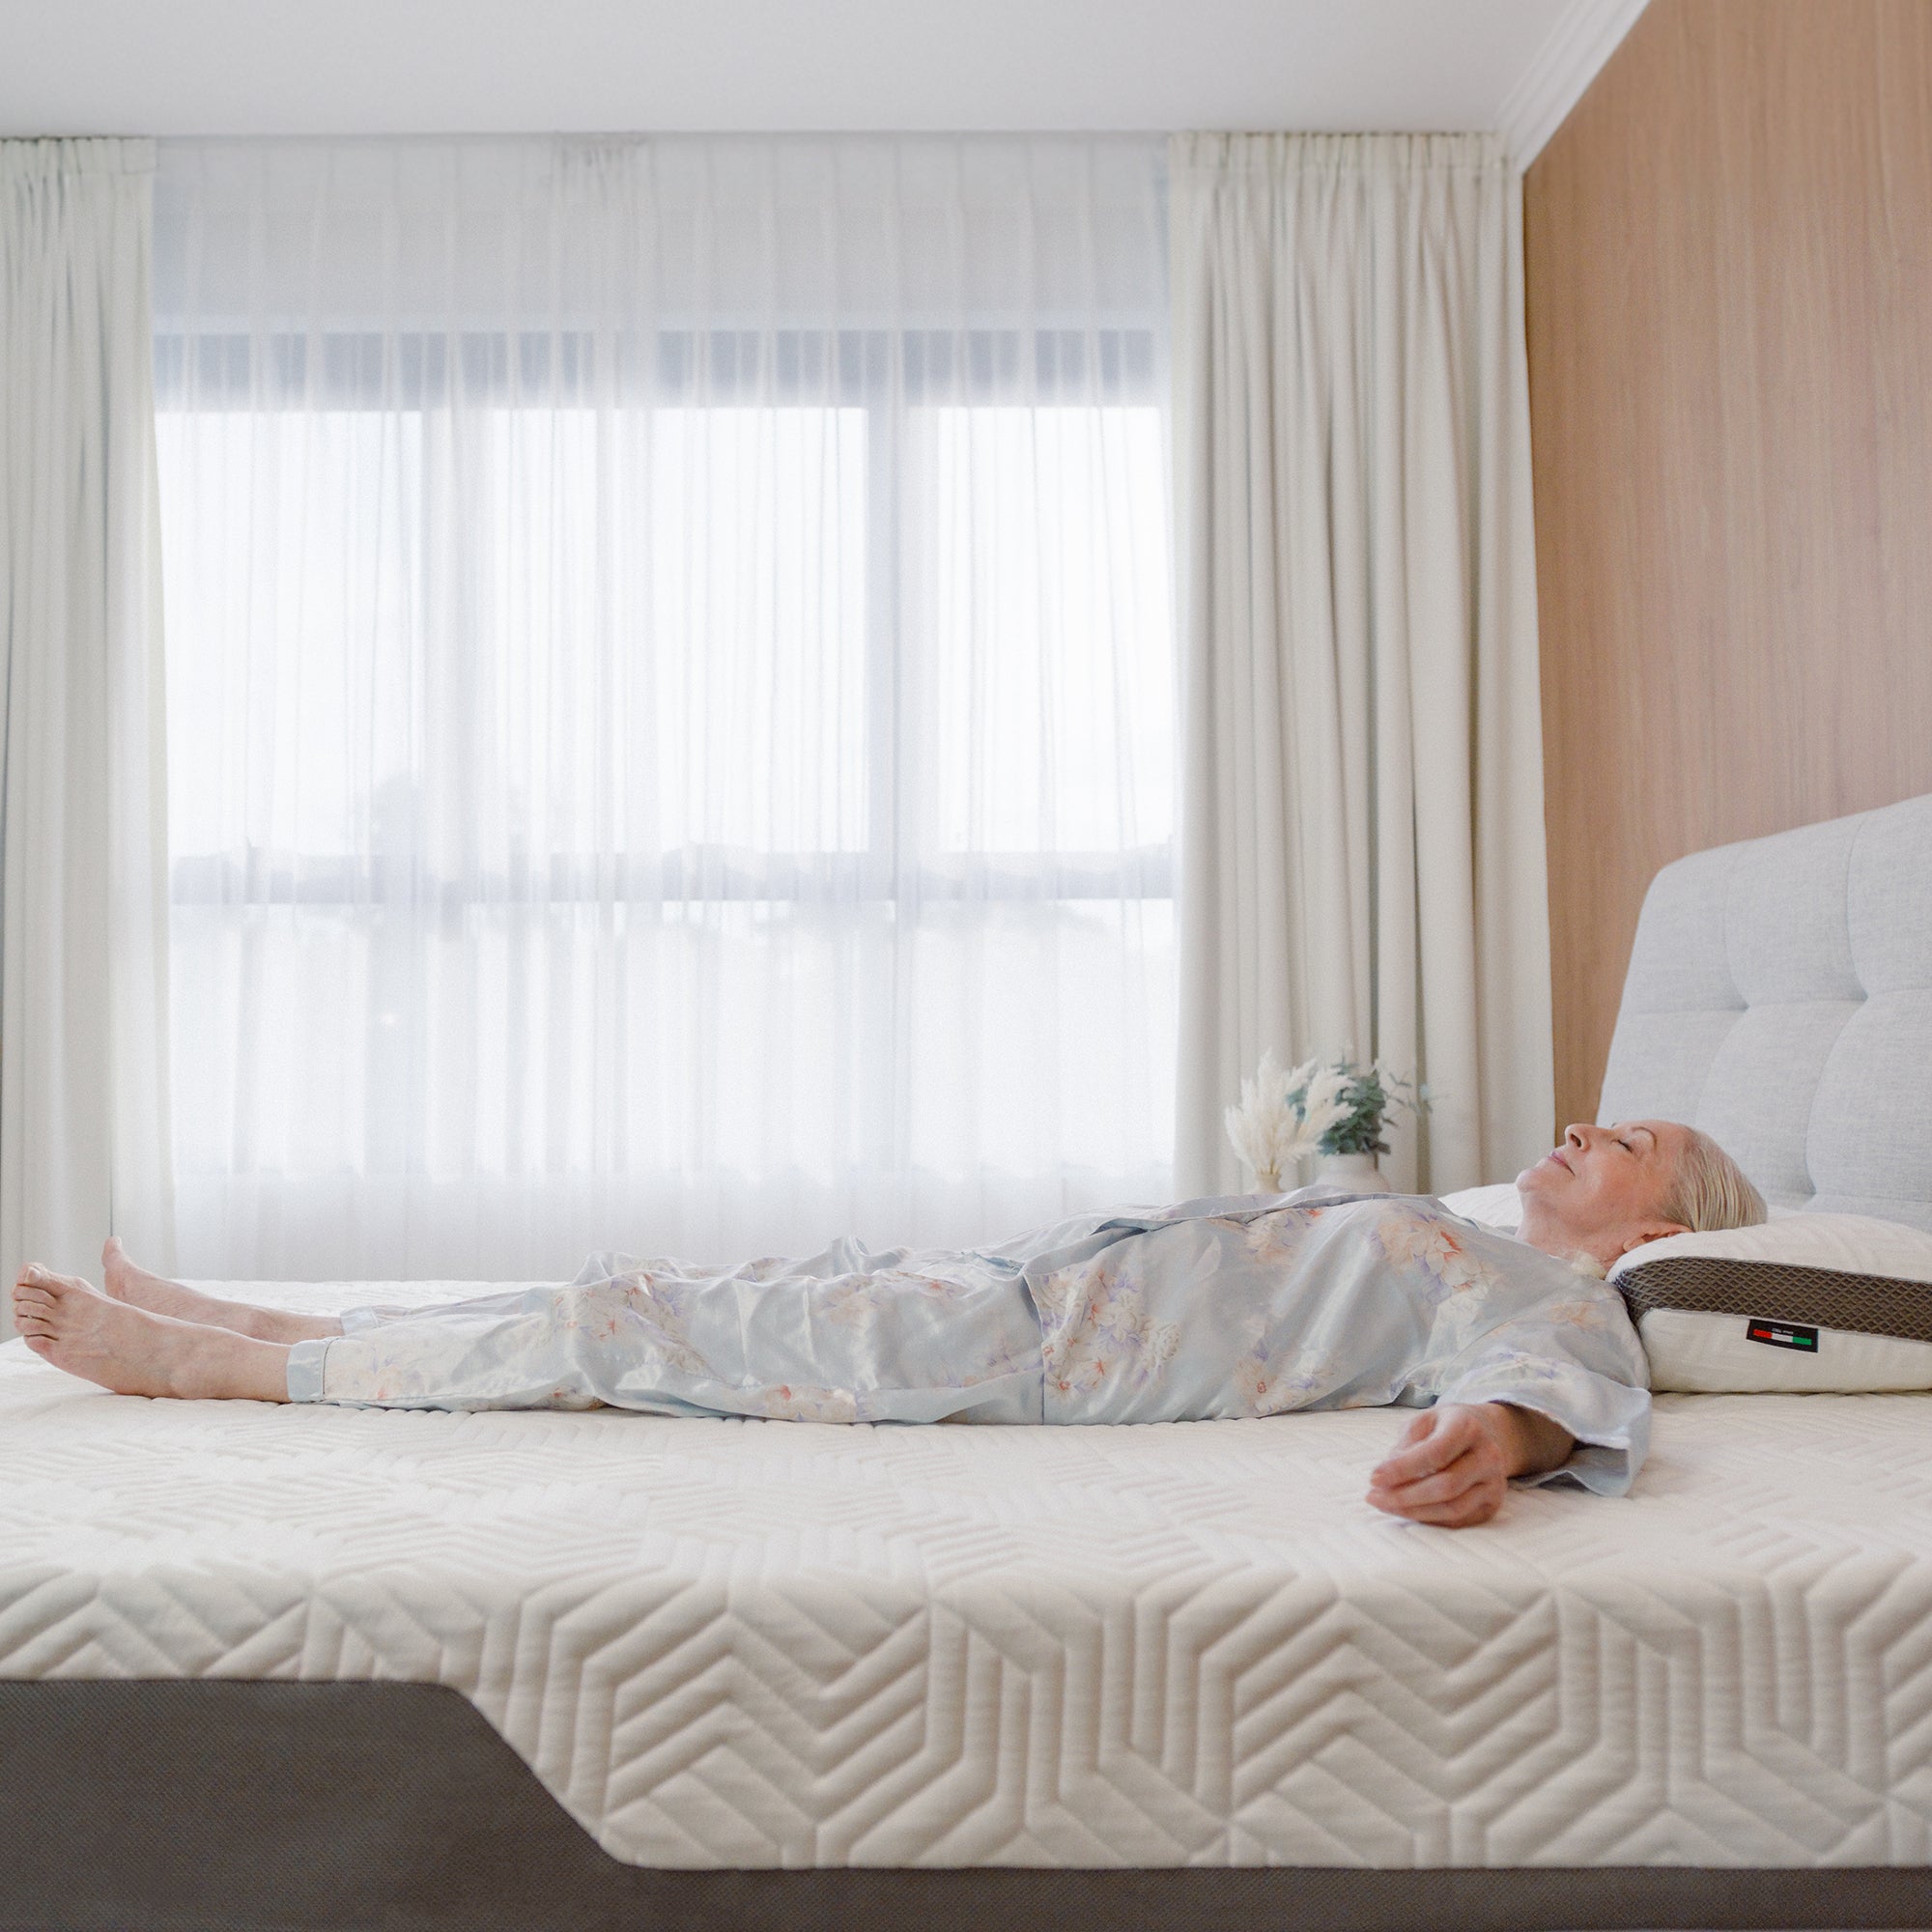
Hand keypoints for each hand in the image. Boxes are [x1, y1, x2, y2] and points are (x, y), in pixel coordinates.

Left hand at [1366, 1402, 1568, 1527]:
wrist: (1487, 1433)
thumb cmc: (1447, 1425)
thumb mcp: (1424, 1420)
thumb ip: (1405, 1444)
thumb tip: (1387, 1474)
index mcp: (1468, 1427)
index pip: (1435, 1453)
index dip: (1402, 1469)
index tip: (1374, 1478)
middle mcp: (1488, 1456)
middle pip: (1446, 1486)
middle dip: (1404, 1496)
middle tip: (1374, 1497)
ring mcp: (1494, 1483)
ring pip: (1453, 1508)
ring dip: (1413, 1512)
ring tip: (1385, 1505)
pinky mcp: (1492, 1504)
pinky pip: (1458, 1520)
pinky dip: (1429, 1518)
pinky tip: (1407, 1511)